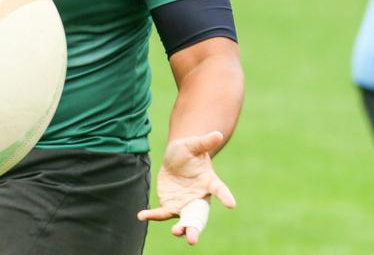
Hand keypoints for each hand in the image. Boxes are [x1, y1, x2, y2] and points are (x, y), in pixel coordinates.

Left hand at [137, 131, 235, 245]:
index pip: (219, 189)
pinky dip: (152, 215)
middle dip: (195, 227)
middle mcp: (198, 197)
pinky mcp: (170, 205)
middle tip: (192, 239)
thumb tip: (218, 134)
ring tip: (175, 232)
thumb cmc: (189, 149)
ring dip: (179, 228)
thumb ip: (204, 142)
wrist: (175, 158)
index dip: (225, 196)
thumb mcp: (194, 144)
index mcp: (209, 181)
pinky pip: (162, 213)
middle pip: (199, 215)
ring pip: (183, 220)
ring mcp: (185, 204)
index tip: (232, 204)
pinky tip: (141, 215)